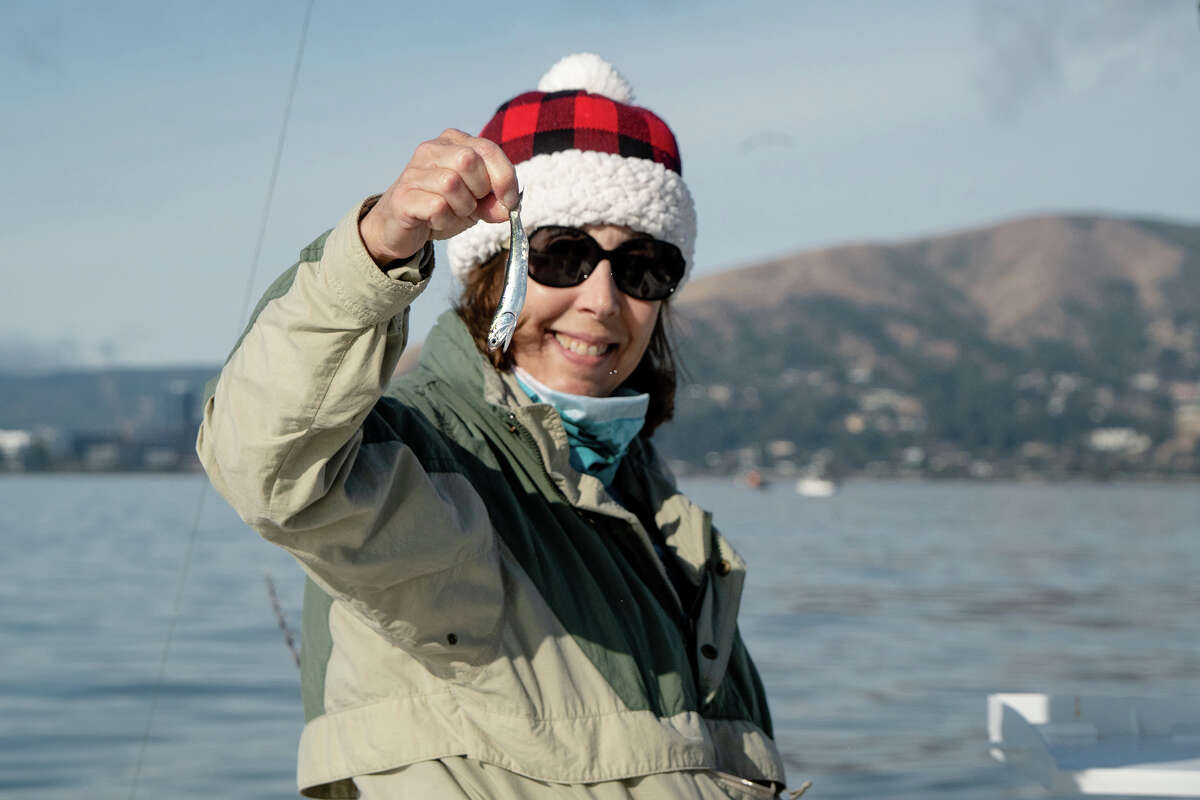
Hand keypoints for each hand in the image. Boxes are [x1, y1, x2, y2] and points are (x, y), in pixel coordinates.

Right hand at [359, 128, 519, 264]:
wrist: (400, 227)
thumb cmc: (441, 208)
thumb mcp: (476, 203)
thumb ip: (495, 202)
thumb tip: (508, 208)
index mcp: (453, 142)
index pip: (488, 149)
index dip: (505, 177)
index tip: (510, 201)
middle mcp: (431, 150)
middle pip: (469, 160)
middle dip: (480, 190)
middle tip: (472, 205)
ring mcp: (413, 171)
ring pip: (451, 183)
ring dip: (461, 207)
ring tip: (453, 213)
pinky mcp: (403, 196)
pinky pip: (436, 206)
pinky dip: (445, 220)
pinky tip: (436, 221)